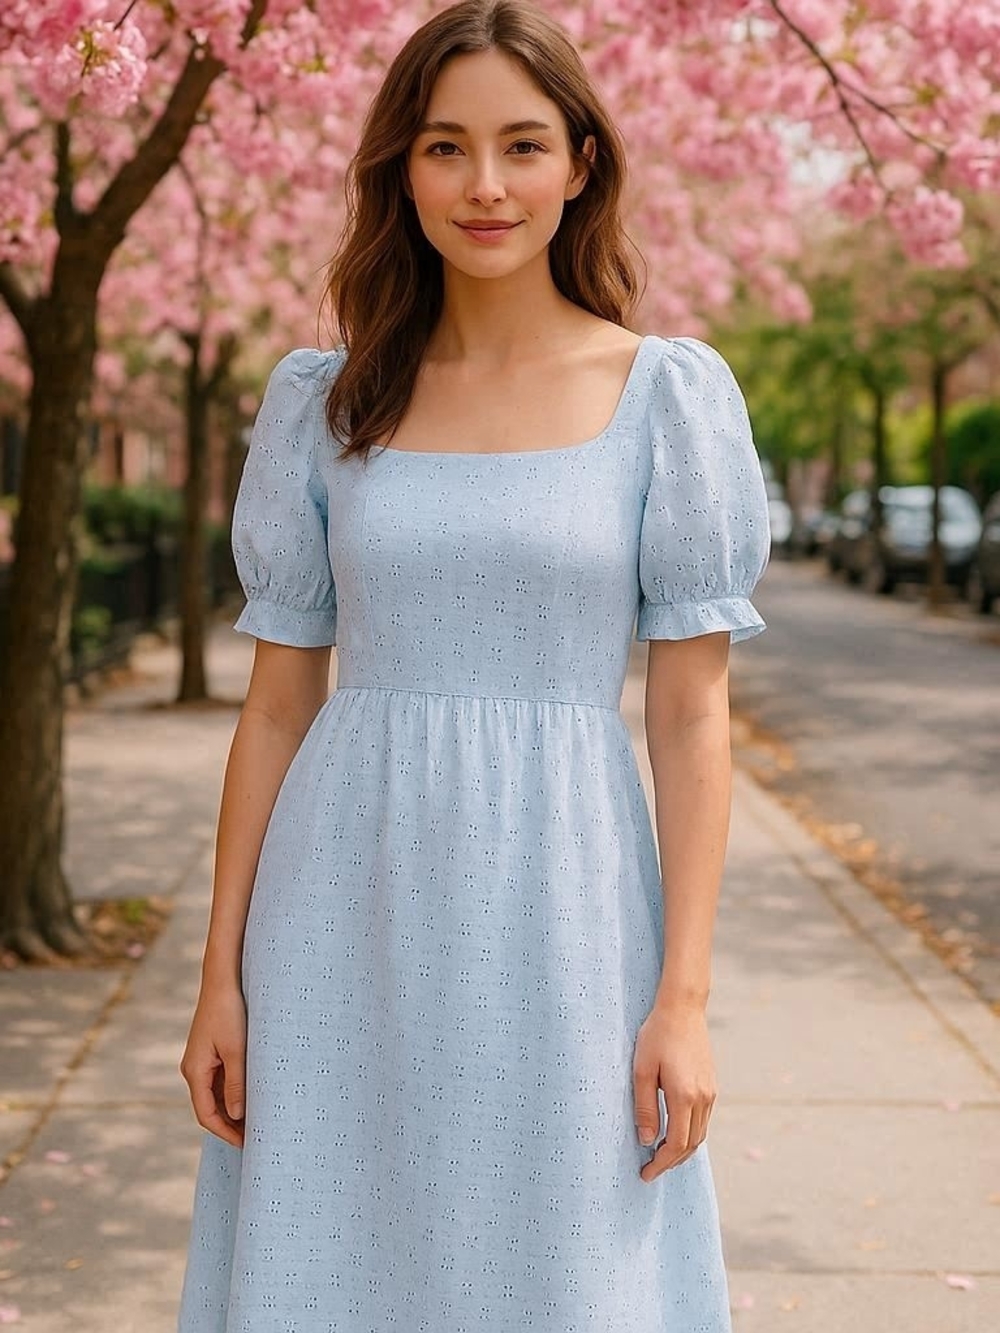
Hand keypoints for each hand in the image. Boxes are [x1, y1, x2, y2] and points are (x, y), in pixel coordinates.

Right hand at [179, 981, 246, 1148]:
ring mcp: (200, 1060)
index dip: (225, 1132)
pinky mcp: (209, 1052)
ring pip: (214, 1094)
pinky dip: (232, 1092)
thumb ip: (236, 1083)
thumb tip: (236, 1116)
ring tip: (256, 1119)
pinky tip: (250, 1095)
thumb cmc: (230, 1012)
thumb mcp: (236, 1050)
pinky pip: (219, 1080)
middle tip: (255, 1136)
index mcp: (195, 1071)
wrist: (223, 980)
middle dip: (229, 1124)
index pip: (206, 1114)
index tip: (245, 1144)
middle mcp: (193, 1069)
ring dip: (232, 1108)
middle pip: (209, 1107)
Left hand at [632, 1002, 717, 1182]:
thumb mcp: (642, 1071)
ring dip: (681, 1150)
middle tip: (650, 1170)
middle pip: (691, 1145)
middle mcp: (703, 1099)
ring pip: (700, 1135)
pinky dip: (690, 1135)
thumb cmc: (656, 1036)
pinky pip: (703, 1121)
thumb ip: (644, 1108)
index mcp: (684, 1096)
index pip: (676, 1144)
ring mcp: (711, 1093)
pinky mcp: (712, 1086)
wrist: (682, 1008)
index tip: (645, 1173)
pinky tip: (674, 1133)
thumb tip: (647, 1141)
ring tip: (659, 1155)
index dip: (661, 1164)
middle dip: (670, 1162)